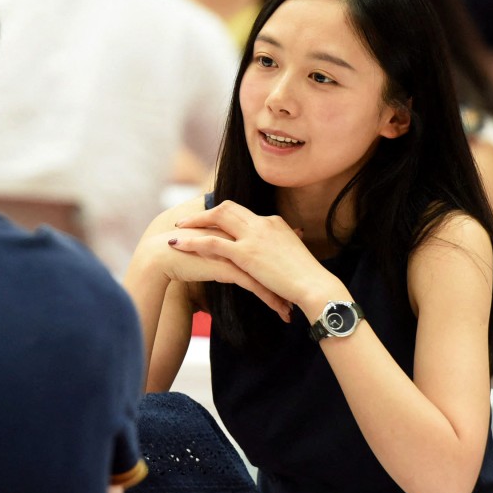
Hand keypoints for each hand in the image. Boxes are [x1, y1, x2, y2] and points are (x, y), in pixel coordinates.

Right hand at [141, 223, 292, 320]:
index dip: (282, 255)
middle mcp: (240, 238)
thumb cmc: (181, 253)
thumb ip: (221, 250)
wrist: (161, 255)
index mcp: (236, 230)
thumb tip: (230, 261)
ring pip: (268, 273)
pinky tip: (281, 311)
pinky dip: (271, 299)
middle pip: (273, 256)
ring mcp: (236, 252)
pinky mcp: (229, 267)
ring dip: (282, 292)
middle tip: (299, 289)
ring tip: (291, 307)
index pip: (266, 242)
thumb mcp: (207, 248)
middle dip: (288, 275)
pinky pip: (257, 285)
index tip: (296, 268)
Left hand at [169, 200, 347, 310]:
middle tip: (187, 220)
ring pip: (217, 218)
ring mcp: (253, 236)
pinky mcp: (246, 253)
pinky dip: (193, 241)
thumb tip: (274, 254)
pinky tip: (179, 245)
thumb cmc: (308, 278)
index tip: (209, 217)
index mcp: (274, 222)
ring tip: (177, 230)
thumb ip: (281, 249)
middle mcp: (262, 223)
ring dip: (194, 222)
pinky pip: (212, 242)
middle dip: (205, 212)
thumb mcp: (293, 256)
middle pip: (227, 207)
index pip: (243, 211)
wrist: (315, 285)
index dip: (223, 213)